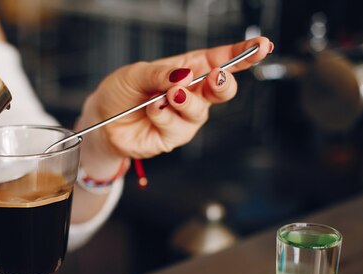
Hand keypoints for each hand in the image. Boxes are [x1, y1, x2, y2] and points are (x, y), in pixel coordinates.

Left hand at [77, 37, 272, 177]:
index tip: (262, 46)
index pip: (219, 60)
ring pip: (199, 111)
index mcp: (187, 70)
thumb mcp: (137, 73)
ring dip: (184, 101)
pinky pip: (177, 128)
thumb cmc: (120, 92)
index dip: (242, 54)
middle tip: (214, 78)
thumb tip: (185, 74)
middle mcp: (191, 94)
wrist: (100, 119)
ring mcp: (183, 118)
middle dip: (223, 84)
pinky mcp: (172, 138)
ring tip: (166, 95)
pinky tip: (152, 110)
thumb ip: (162, 73)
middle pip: (221, 90)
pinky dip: (164, 116)